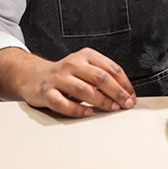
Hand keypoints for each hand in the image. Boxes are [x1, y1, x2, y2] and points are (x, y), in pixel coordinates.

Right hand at [17, 48, 135, 117]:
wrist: (35, 76)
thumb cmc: (67, 74)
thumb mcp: (86, 67)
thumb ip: (103, 75)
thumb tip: (125, 92)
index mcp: (87, 55)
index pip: (111, 68)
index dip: (124, 83)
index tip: (132, 95)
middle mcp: (74, 64)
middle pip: (101, 78)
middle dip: (117, 92)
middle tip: (126, 104)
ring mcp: (59, 77)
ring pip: (84, 90)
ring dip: (102, 101)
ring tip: (112, 108)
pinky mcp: (47, 92)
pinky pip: (63, 103)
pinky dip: (77, 110)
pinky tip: (88, 113)